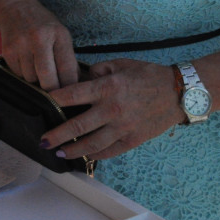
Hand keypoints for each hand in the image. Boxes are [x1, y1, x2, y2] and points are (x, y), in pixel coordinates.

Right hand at [0, 0, 79, 89]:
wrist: (15, 7)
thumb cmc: (42, 23)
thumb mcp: (61, 34)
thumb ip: (69, 59)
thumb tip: (76, 84)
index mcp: (59, 35)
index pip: (67, 70)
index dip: (69, 86)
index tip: (69, 93)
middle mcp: (39, 39)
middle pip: (48, 79)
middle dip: (52, 89)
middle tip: (53, 89)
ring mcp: (22, 45)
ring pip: (31, 79)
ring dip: (35, 80)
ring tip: (37, 67)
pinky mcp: (8, 51)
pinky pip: (18, 74)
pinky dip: (23, 73)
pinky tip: (25, 61)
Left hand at [40, 59, 185, 161]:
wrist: (178, 92)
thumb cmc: (147, 75)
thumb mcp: (119, 64)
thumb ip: (96, 71)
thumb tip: (78, 79)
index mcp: (108, 87)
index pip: (73, 94)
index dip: (54, 100)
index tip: (41, 103)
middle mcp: (113, 110)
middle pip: (78, 126)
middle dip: (57, 135)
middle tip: (43, 141)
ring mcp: (123, 127)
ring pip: (92, 144)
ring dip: (73, 150)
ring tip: (59, 152)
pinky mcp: (133, 140)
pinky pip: (110, 151)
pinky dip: (95, 154)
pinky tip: (84, 154)